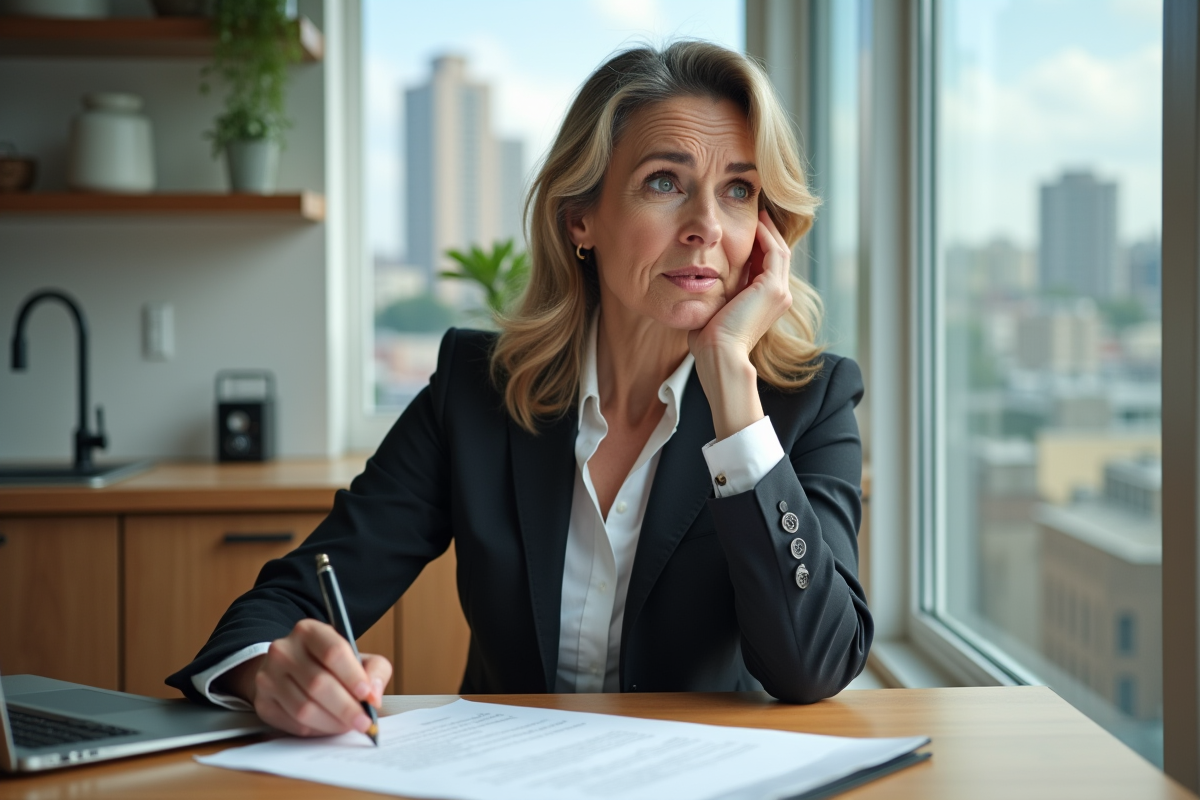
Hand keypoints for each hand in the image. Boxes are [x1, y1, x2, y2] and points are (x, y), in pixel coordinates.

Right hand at [218, 619, 392, 737]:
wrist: (292, 671)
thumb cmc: (332, 665)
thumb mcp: (358, 657)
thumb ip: (375, 670)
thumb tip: (374, 696)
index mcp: (309, 631)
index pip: (332, 651)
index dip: (352, 676)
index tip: (368, 695)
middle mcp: (284, 650)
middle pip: (318, 683)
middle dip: (346, 708)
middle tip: (364, 722)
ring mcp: (268, 676)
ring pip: (304, 707)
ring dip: (332, 722)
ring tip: (349, 726)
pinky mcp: (262, 702)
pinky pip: (292, 723)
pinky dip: (315, 729)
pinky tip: (328, 726)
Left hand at [688, 210, 792, 439]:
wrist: (719, 356)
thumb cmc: (710, 341)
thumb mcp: (716, 309)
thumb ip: (717, 293)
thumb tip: (701, 281)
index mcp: (768, 302)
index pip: (768, 265)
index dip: (759, 244)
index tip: (746, 228)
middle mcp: (779, 296)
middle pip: (777, 254)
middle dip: (767, 232)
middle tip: (756, 212)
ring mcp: (779, 292)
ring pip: (778, 250)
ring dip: (767, 229)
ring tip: (757, 212)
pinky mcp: (772, 287)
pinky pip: (773, 251)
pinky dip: (765, 235)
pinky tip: (754, 223)